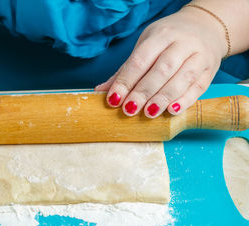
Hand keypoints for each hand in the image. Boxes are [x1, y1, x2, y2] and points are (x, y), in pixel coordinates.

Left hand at [95, 7, 226, 117]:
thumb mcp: (145, 46)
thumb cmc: (168, 41)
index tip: (113, 100)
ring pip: (181, 78)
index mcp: (160, 35)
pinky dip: (185, 100)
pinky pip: (198, 87)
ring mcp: (198, 56)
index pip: (139, 60)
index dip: (125, 81)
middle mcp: (181, 43)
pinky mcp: (210, 70)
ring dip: (163, 97)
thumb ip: (125, 70)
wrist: (206, 27)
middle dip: (143, 92)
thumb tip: (100, 92)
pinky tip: (172, 110)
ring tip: (149, 113)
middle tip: (129, 109)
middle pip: (161, 70)